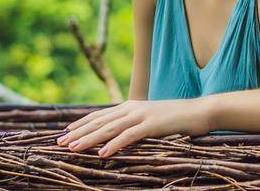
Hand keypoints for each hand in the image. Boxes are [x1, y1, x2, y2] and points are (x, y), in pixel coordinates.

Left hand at [56, 99, 211, 156]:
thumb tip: (118, 133)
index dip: (80, 123)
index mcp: (129, 106)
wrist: (200, 112)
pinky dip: (113, 145)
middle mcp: (131, 108)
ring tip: (73, 148)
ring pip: (109, 128)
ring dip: (89, 139)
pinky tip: (101, 154)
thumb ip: (133, 123)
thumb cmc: (175, 119)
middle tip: (60, 143)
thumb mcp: (150, 119)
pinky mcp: (152, 125)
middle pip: (99, 121)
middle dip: (78, 132)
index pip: (98, 115)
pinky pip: (128, 136)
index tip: (64, 132)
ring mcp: (141, 115)